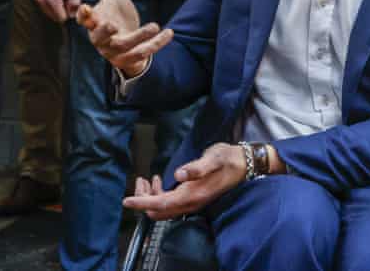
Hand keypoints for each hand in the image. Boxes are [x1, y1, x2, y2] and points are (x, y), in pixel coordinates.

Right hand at [33, 0, 80, 22]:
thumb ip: (75, 3)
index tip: (70, 2)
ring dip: (56, 7)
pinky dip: (50, 2)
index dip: (68, 12)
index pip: (61, 18)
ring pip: (49, 12)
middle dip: (62, 10)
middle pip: (54, 17)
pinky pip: (44, 5)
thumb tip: (72, 15)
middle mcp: (42, 0)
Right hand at [76, 0, 172, 76]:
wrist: (128, 42)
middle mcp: (101, 39)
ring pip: (124, 46)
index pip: (85, 20)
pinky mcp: (129, 59)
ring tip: (155, 25)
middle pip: (98, 37)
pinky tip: (169, 32)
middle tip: (112, 24)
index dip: (83, 15)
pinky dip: (156, 44)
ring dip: (139, 37)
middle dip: (104, 31)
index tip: (85, 7)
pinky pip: (143, 53)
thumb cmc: (115, 15)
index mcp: (95, 22)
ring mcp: (114, 51)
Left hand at [123, 143, 246, 220]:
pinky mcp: (193, 198)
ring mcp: (192, 202)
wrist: (243, 164)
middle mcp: (190, 203)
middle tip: (140, 180)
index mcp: (192, 195)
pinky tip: (159, 180)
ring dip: (150, 197)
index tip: (126, 200)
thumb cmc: (227, 159)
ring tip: (146, 179)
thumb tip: (178, 174)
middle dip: (144, 199)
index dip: (142, 203)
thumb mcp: (213, 158)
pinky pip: (169, 203)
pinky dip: (159, 195)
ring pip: (162, 209)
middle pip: (158, 211)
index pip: (161, 204)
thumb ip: (196, 168)